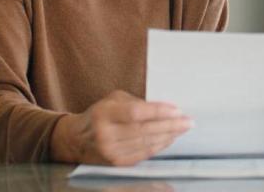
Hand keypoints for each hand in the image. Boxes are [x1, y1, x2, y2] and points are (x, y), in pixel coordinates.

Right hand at [50, 90, 191, 165]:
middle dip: (171, 126)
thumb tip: (165, 109)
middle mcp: (106, 134)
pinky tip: (170, 139)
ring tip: (183, 129)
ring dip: (169, 136)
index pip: (136, 113)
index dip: (159, 112)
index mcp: (104, 114)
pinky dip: (159, 146)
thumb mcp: (113, 100)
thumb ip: (137, 102)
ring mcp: (111, 151)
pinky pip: (144, 154)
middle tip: (188, 121)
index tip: (177, 110)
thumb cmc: (99, 114)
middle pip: (145, 130)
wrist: (75, 139)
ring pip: (147, 144)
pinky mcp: (116, 163)